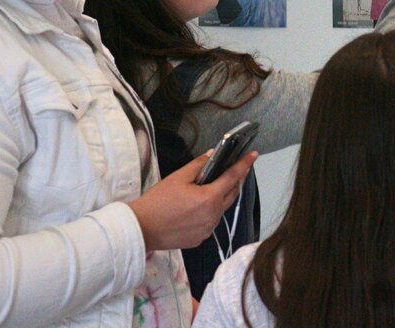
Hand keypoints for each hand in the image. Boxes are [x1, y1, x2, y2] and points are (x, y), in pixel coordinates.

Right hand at [127, 150, 257, 250]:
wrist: (141, 229)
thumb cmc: (157, 201)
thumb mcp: (178, 177)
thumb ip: (199, 165)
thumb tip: (213, 155)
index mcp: (210, 199)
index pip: (233, 177)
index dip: (245, 165)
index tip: (254, 155)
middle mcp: (213, 216)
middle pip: (232, 194)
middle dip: (236, 180)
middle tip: (236, 168)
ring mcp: (208, 230)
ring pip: (222, 208)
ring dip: (222, 196)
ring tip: (215, 185)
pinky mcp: (200, 239)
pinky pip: (211, 221)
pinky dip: (211, 210)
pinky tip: (200, 205)